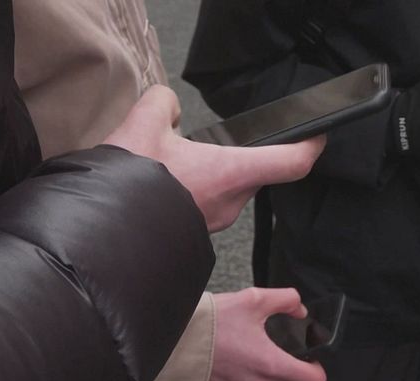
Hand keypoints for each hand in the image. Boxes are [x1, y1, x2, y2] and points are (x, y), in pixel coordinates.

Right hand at [104, 85, 325, 231]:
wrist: (102, 239)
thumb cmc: (127, 188)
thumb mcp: (142, 124)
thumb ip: (163, 103)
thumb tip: (169, 108)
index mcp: (230, 172)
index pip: (291, 162)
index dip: (310, 147)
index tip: (318, 138)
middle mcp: (232, 201)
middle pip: (253, 171)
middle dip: (235, 154)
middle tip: (204, 143)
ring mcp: (216, 222)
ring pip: (228, 187)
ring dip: (211, 173)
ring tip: (173, 165)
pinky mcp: (199, 233)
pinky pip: (209, 204)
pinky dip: (195, 191)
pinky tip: (165, 186)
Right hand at [206, 288, 326, 380]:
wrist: (175, 340)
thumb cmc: (213, 321)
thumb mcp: (253, 299)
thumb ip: (286, 300)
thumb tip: (300, 312)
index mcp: (271, 364)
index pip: (313, 380)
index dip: (316, 367)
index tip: (309, 356)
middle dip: (290, 365)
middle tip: (274, 344)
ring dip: (267, 372)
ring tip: (249, 349)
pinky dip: (247, 379)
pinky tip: (235, 361)